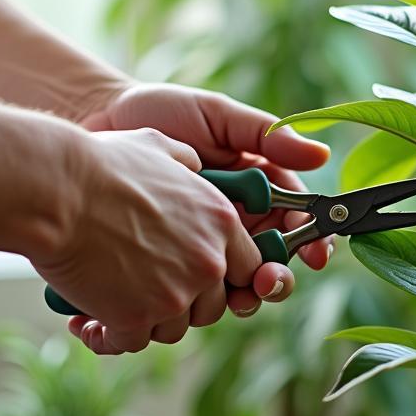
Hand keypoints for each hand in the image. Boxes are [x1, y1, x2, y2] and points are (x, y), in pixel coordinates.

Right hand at [32, 127, 262, 352]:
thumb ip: (186, 160)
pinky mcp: (137, 317)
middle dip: (184, 303)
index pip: (248, 267)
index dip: (223, 276)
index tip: (195, 276)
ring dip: (147, 321)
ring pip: (174, 328)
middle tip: (147, 290)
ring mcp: (175, 293)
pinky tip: (87, 324)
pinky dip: (109, 337)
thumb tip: (194, 164)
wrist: (56, 192)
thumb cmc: (101, 164)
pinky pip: (132, 342)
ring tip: (113, 305)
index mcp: (220, 221)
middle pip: (213, 306)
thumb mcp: (158, 145)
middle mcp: (207, 261)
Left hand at [81, 83, 333, 317]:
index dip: (311, 241)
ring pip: (234, 286)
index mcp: (256, 188)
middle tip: (266, 283)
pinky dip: (192, 304)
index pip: (294, 222)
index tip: (313, 255)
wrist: (95, 121)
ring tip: (234, 299)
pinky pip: (188, 292)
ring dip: (242, 298)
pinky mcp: (166, 263)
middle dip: (276, 279)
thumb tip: (321, 156)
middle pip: (271, 263)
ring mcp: (201, 245)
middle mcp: (234, 222)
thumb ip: (265, 134)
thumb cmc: (159, 111)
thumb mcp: (216, 114)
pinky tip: (193, 302)